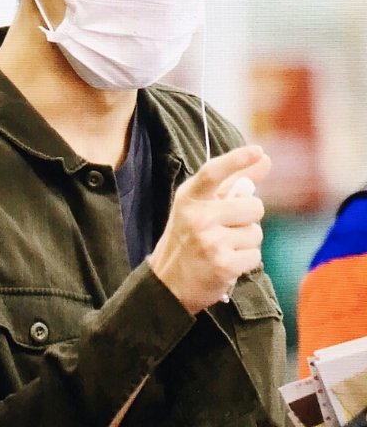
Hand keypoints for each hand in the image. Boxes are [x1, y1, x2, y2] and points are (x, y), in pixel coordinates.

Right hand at [147, 145, 269, 314]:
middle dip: (250, 217)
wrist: (168, 283)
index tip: (258, 151)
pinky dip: (246, 260)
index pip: (213, 171)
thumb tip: (265, 159)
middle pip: (253, 206)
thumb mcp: (201, 207)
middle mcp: (198, 217)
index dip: (237, 159)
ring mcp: (210, 241)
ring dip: (246, 241)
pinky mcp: (223, 265)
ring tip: (224, 247)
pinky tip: (227, 263)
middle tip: (229, 227)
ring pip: (256, 232)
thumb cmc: (188, 238)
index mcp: (190, 198)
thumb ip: (232, 183)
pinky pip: (255, 255)